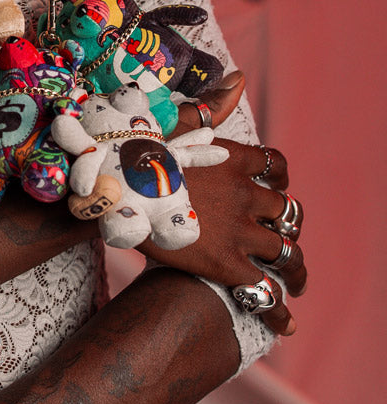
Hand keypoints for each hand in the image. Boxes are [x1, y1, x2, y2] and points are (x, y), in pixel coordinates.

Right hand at [140, 72, 306, 334]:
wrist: (107, 192)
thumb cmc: (131, 158)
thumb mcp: (171, 126)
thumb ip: (209, 109)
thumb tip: (240, 78)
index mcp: (232, 158)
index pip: (276, 167)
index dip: (278, 182)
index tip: (272, 191)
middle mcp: (245, 192)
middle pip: (286, 212)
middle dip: (288, 228)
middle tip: (281, 241)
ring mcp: (240, 229)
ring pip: (287, 252)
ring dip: (296, 270)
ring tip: (295, 283)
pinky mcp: (227, 265)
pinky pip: (267, 292)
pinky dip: (280, 313)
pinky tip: (285, 325)